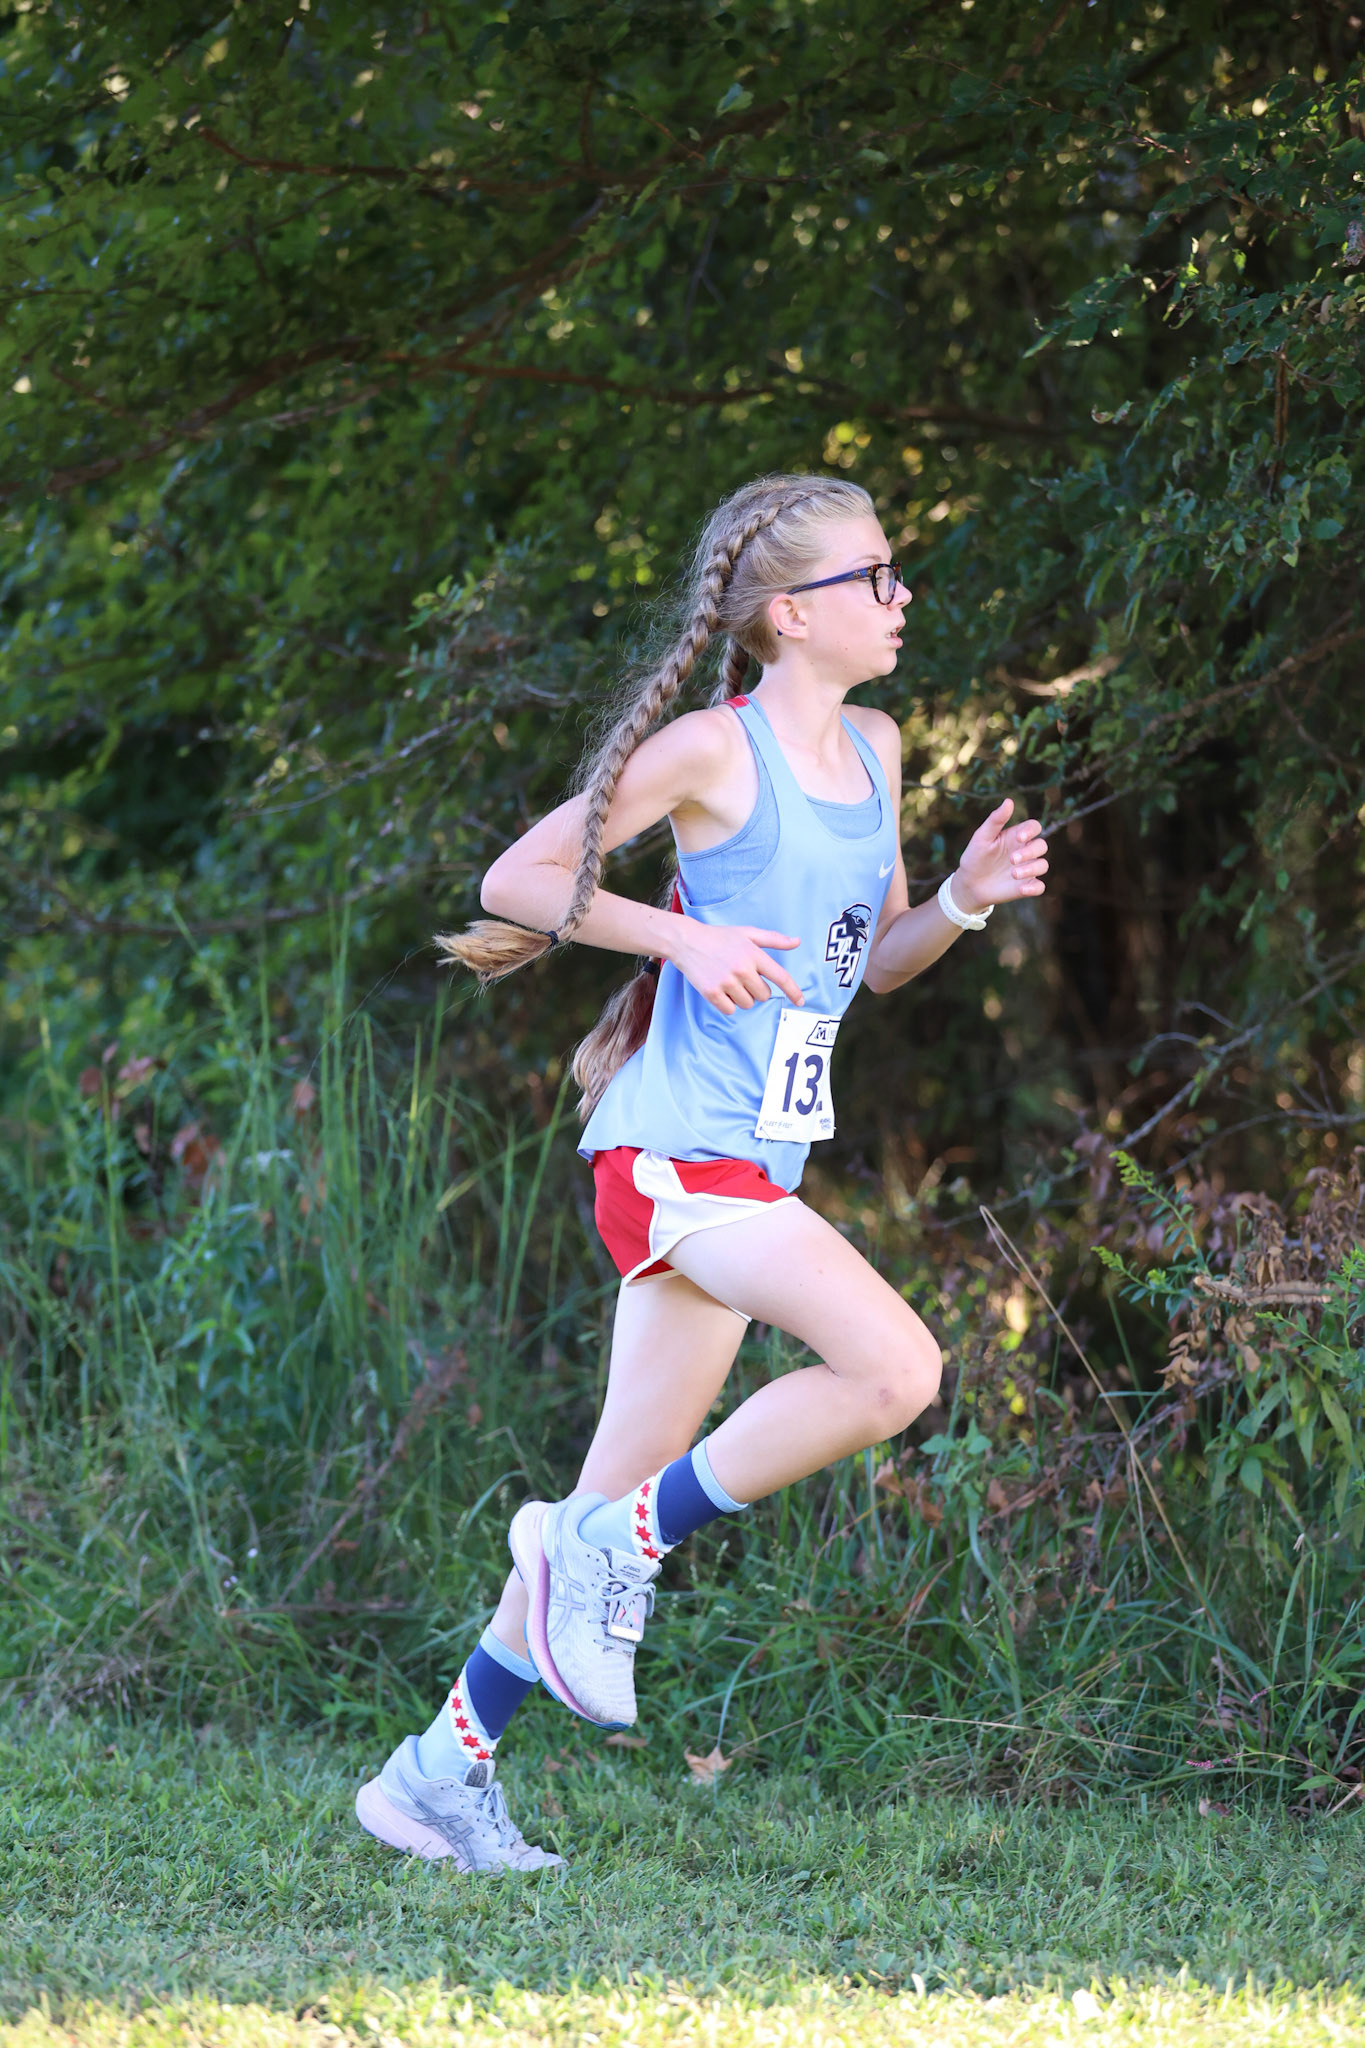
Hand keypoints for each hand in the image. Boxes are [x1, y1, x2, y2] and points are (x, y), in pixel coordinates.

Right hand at [667, 921, 802, 1016]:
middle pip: (764, 995)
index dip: (793, 991)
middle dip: (756, 989)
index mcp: (754, 954)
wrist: (687, 941)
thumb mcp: (747, 933)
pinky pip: (730, 1010)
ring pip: (748, 1004)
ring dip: (741, 997)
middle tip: (742, 976)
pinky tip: (720, 989)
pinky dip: (727, 1004)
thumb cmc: (719, 937)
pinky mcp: (712, 992)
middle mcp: (742, 969)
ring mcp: (726, 982)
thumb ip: (773, 939)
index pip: (781, 977)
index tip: (800, 1001)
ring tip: (728, 980)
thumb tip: (796, 942)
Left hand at [953, 799, 1048, 913]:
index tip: (1018, 837)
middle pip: (1042, 845)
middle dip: (1030, 851)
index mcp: (1016, 836)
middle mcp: (1025, 851)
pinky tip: (1021, 889)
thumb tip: (1009, 801)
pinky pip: (1040, 887)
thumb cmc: (975, 857)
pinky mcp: (1026, 886)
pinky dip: (1034, 887)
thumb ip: (995, 820)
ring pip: (1043, 865)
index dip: (1031, 830)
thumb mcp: (982, 837)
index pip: (1034, 827)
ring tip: (1013, 874)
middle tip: (1012, 859)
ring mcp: (1027, 869)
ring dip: (1031, 869)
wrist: (969, 884)